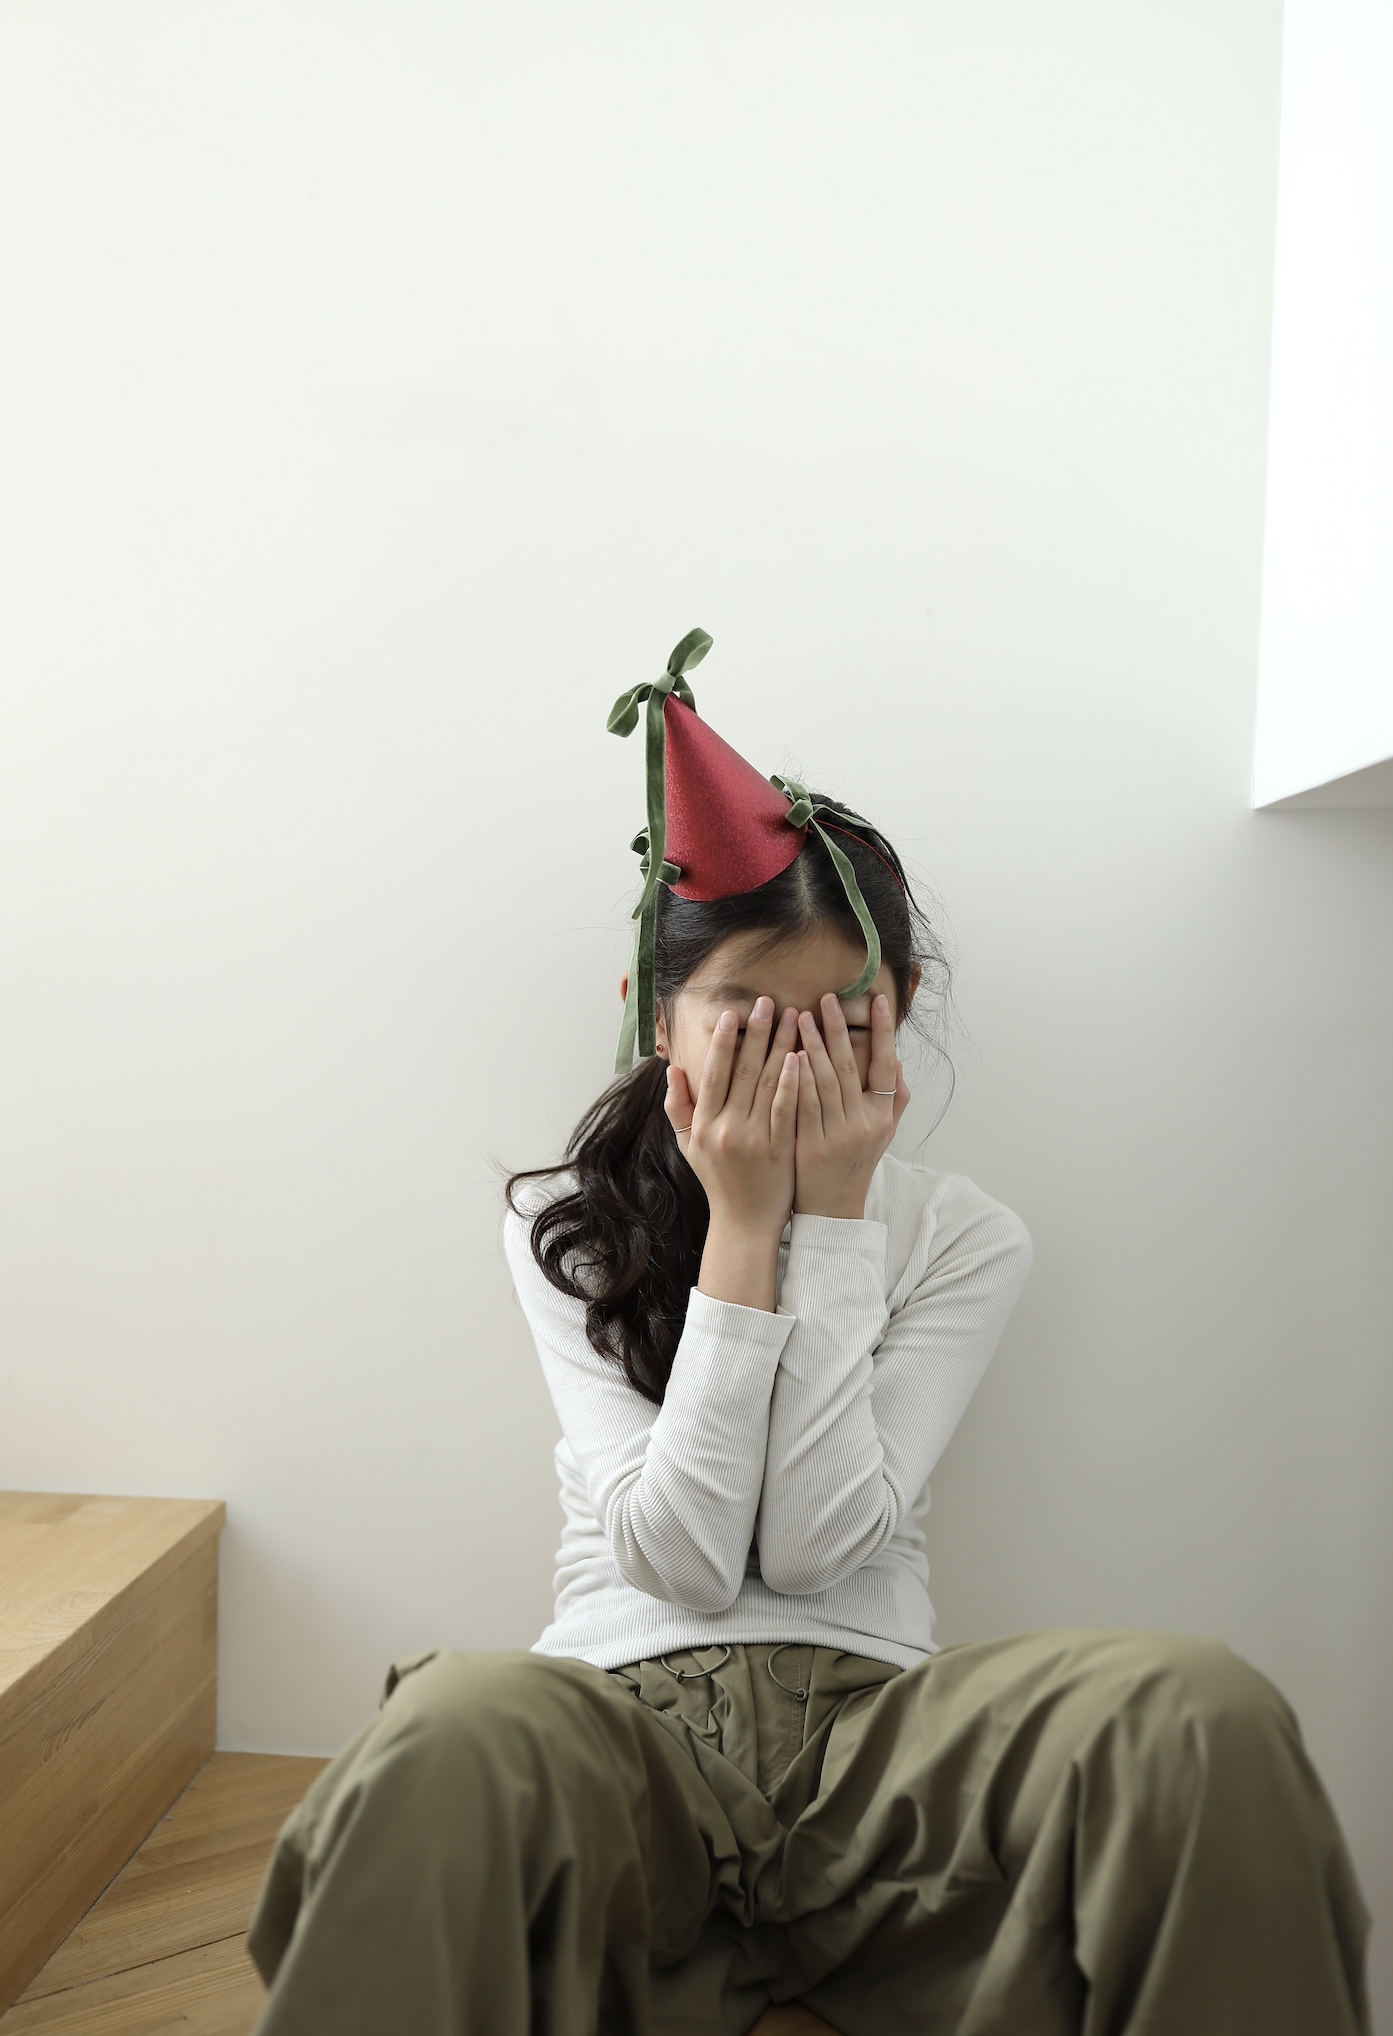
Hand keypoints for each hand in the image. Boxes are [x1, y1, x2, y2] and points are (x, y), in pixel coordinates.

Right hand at [666, 998, 800, 1307]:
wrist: (744, 1223)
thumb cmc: (718, 1180)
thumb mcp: (688, 1145)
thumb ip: (678, 1107)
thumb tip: (672, 1069)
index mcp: (704, 1123)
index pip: (713, 1072)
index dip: (723, 1041)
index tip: (733, 1013)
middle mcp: (726, 1128)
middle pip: (744, 1070)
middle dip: (757, 1032)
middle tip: (769, 1002)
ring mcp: (754, 1138)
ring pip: (769, 1083)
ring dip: (782, 1046)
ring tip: (794, 1018)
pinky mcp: (779, 1149)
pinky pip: (787, 1108)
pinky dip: (794, 1081)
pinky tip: (803, 1056)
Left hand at [793, 993, 910, 1219]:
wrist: (832, 1209)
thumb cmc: (855, 1163)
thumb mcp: (883, 1133)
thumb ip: (894, 1098)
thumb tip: (898, 1060)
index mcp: (883, 1116)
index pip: (886, 1065)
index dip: (884, 1031)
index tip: (877, 1000)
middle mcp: (865, 1123)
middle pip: (852, 1067)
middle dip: (840, 1030)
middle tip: (828, 999)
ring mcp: (838, 1135)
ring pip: (826, 1082)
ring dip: (814, 1046)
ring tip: (803, 1017)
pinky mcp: (811, 1145)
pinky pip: (804, 1105)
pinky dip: (798, 1079)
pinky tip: (788, 1055)